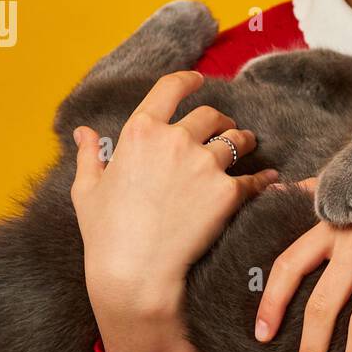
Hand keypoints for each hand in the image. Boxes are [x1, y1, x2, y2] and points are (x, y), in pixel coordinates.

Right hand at [70, 69, 278, 351]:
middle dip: (220, 119)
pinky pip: (254, 178)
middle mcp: (175, 140)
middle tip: (225, 128)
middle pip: (210, 115)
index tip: (199, 79)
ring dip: (245, 141)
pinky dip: (263, 178)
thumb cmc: (106, 235)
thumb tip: (82, 133)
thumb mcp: (87, 191)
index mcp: (140, 132)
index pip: (169, 89)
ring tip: (249, 146)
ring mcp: (205, 164)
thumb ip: (89, 156)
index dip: (188, 80)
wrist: (136, 272)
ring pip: (237, 140)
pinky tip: (268, 180)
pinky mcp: (228, 192)